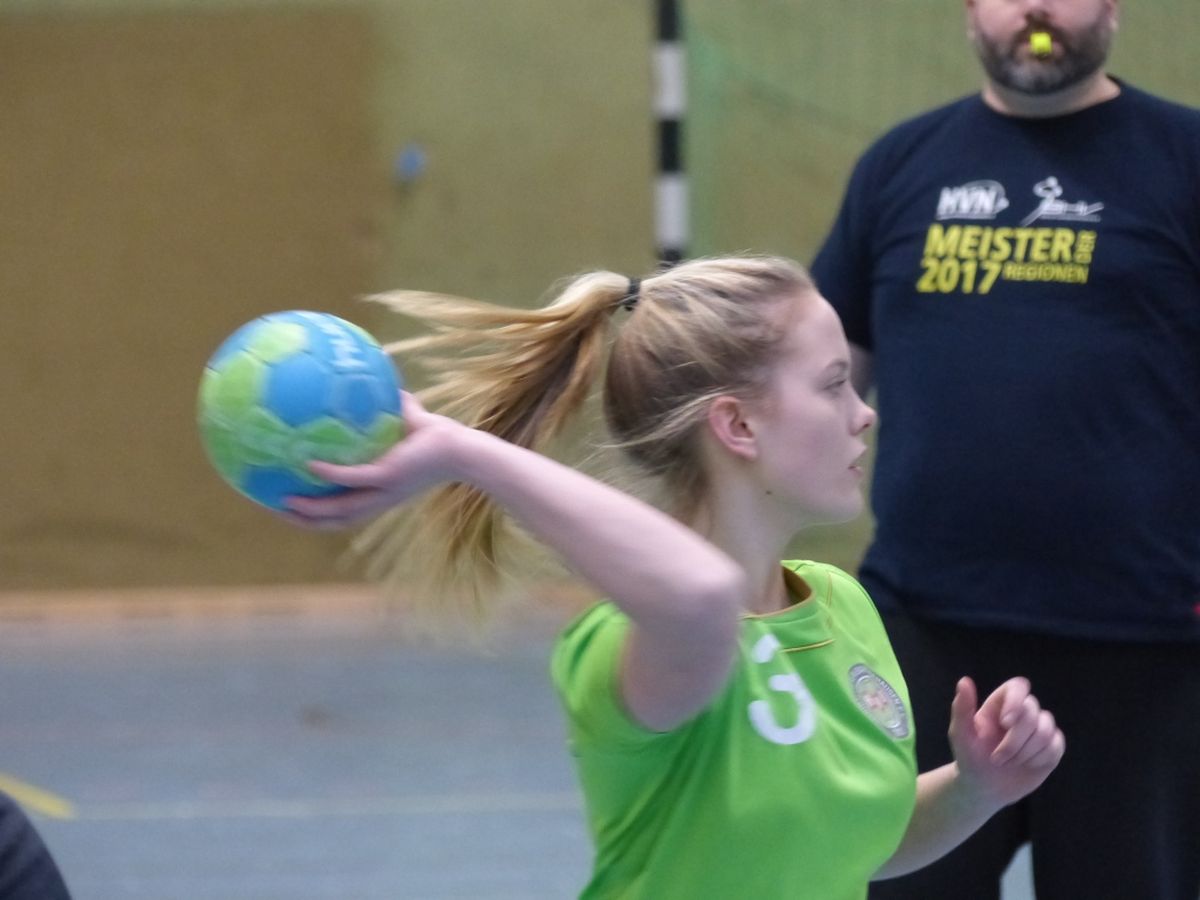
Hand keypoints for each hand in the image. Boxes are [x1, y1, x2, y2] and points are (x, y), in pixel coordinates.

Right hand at [281, 391, 463, 528]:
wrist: (464, 449)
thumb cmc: (443, 438)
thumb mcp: (412, 419)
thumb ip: (397, 404)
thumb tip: (385, 373)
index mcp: (381, 492)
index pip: (345, 511)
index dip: (319, 514)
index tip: (293, 506)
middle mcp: (380, 498)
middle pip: (335, 521)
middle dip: (305, 520)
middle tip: (277, 508)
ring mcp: (384, 490)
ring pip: (339, 511)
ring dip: (310, 510)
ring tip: (282, 500)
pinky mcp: (388, 477)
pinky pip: (352, 479)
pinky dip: (330, 474)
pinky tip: (308, 464)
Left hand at [948, 676, 1064, 810]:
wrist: (985, 788)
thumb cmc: (970, 758)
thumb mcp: (961, 735)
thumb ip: (961, 708)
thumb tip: (964, 680)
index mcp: (1000, 704)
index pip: (1018, 686)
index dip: (1016, 700)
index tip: (1006, 722)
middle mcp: (1022, 712)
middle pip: (1032, 711)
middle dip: (1015, 740)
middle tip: (997, 758)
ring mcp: (1039, 729)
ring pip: (1046, 728)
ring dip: (1025, 751)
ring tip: (1008, 762)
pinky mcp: (1052, 747)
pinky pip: (1056, 745)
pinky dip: (1040, 758)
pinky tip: (1026, 765)